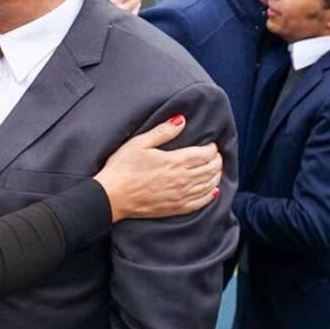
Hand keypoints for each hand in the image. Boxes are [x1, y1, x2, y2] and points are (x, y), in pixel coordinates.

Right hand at [94, 115, 223, 221]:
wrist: (112, 196)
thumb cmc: (122, 167)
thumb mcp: (139, 143)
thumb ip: (163, 131)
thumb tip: (181, 120)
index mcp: (175, 161)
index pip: (204, 154)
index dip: (212, 148)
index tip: (212, 144)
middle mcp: (182, 179)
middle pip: (210, 169)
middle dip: (217, 161)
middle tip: (217, 156)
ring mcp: (180, 196)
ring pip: (209, 185)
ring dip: (216, 176)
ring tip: (217, 170)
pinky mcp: (175, 208)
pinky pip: (200, 202)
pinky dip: (210, 195)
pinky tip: (213, 191)